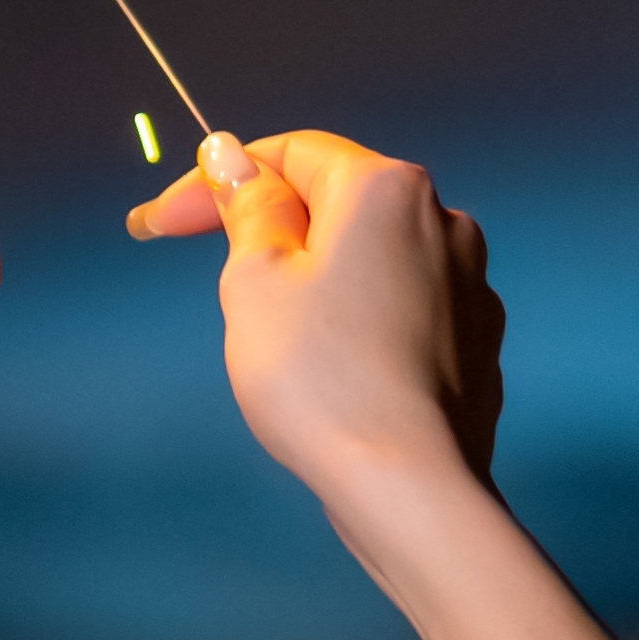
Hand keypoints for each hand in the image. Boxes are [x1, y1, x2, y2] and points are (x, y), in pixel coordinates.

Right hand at [126, 129, 502, 499]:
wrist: (409, 485)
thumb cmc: (320, 378)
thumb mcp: (256, 280)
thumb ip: (248, 207)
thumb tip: (232, 155)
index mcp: (386, 188)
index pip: (289, 154)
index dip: (216, 183)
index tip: (161, 225)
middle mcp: (442, 221)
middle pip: (336, 204)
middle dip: (271, 233)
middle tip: (220, 284)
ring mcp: (470, 284)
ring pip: (371, 261)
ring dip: (318, 281)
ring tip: (280, 345)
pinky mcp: (477, 343)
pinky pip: (403, 312)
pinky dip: (361, 324)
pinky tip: (336, 373)